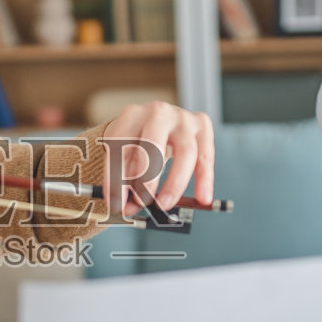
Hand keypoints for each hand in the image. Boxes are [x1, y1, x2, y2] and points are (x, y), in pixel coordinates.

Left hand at [101, 101, 215, 214]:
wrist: (156, 121)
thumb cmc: (138, 140)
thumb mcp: (125, 152)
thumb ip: (124, 179)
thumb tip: (128, 208)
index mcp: (131, 115)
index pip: (121, 148)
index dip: (116, 179)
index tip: (115, 204)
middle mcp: (158, 112)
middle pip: (153, 145)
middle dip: (146, 177)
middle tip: (141, 202)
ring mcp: (183, 117)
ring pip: (185, 152)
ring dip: (175, 183)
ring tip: (165, 204)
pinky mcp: (202, 124)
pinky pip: (206, 156)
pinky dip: (205, 179)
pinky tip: (203, 198)